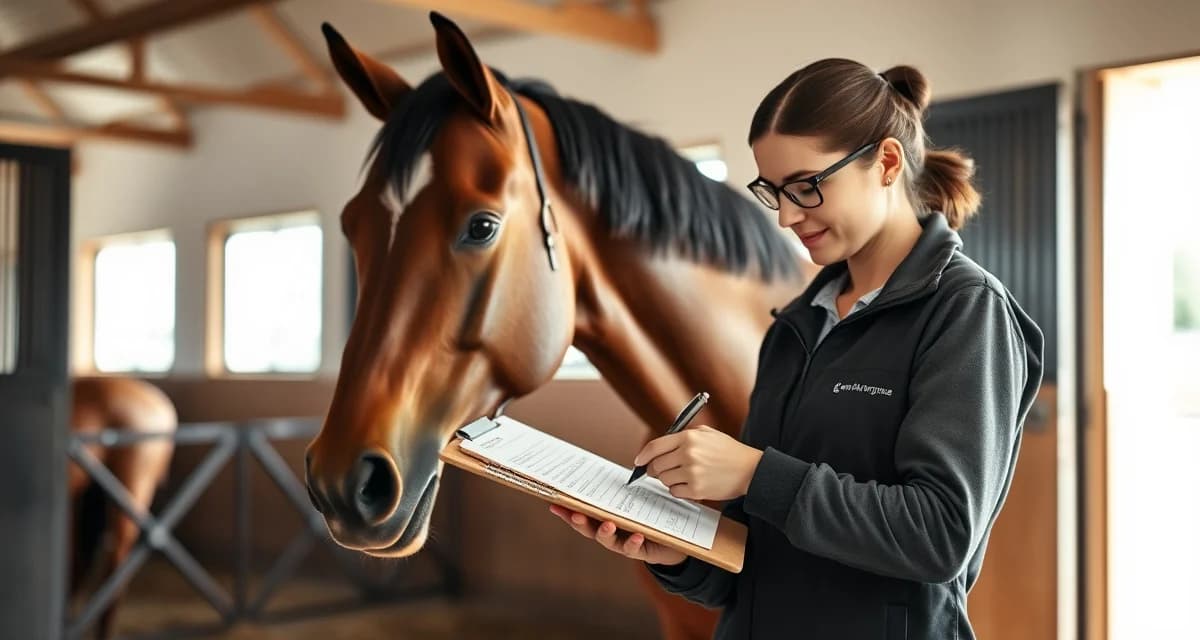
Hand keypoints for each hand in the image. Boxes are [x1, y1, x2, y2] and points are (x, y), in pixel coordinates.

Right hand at [549, 505, 686, 566]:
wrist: (670, 541)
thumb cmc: (646, 518)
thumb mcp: (632, 502)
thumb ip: (618, 492)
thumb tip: (602, 472)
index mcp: (604, 520)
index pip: (582, 515)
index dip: (567, 511)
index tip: (555, 503)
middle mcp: (610, 533)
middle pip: (589, 529)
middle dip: (580, 522)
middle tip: (575, 514)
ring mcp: (623, 544)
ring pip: (609, 541)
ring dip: (605, 533)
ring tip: (608, 524)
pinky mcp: (639, 551)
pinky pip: (634, 548)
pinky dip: (633, 542)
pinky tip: (637, 535)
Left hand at [635, 425, 762, 500]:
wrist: (750, 470)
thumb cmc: (728, 451)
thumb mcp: (707, 434)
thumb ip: (683, 436)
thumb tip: (660, 447)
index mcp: (688, 438)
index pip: (655, 447)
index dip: (643, 455)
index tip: (638, 461)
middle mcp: (688, 454)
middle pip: (656, 465)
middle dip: (654, 470)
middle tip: (657, 472)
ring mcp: (692, 473)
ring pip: (664, 480)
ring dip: (667, 480)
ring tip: (680, 476)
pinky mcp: (697, 490)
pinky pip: (675, 492)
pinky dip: (678, 490)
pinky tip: (688, 485)